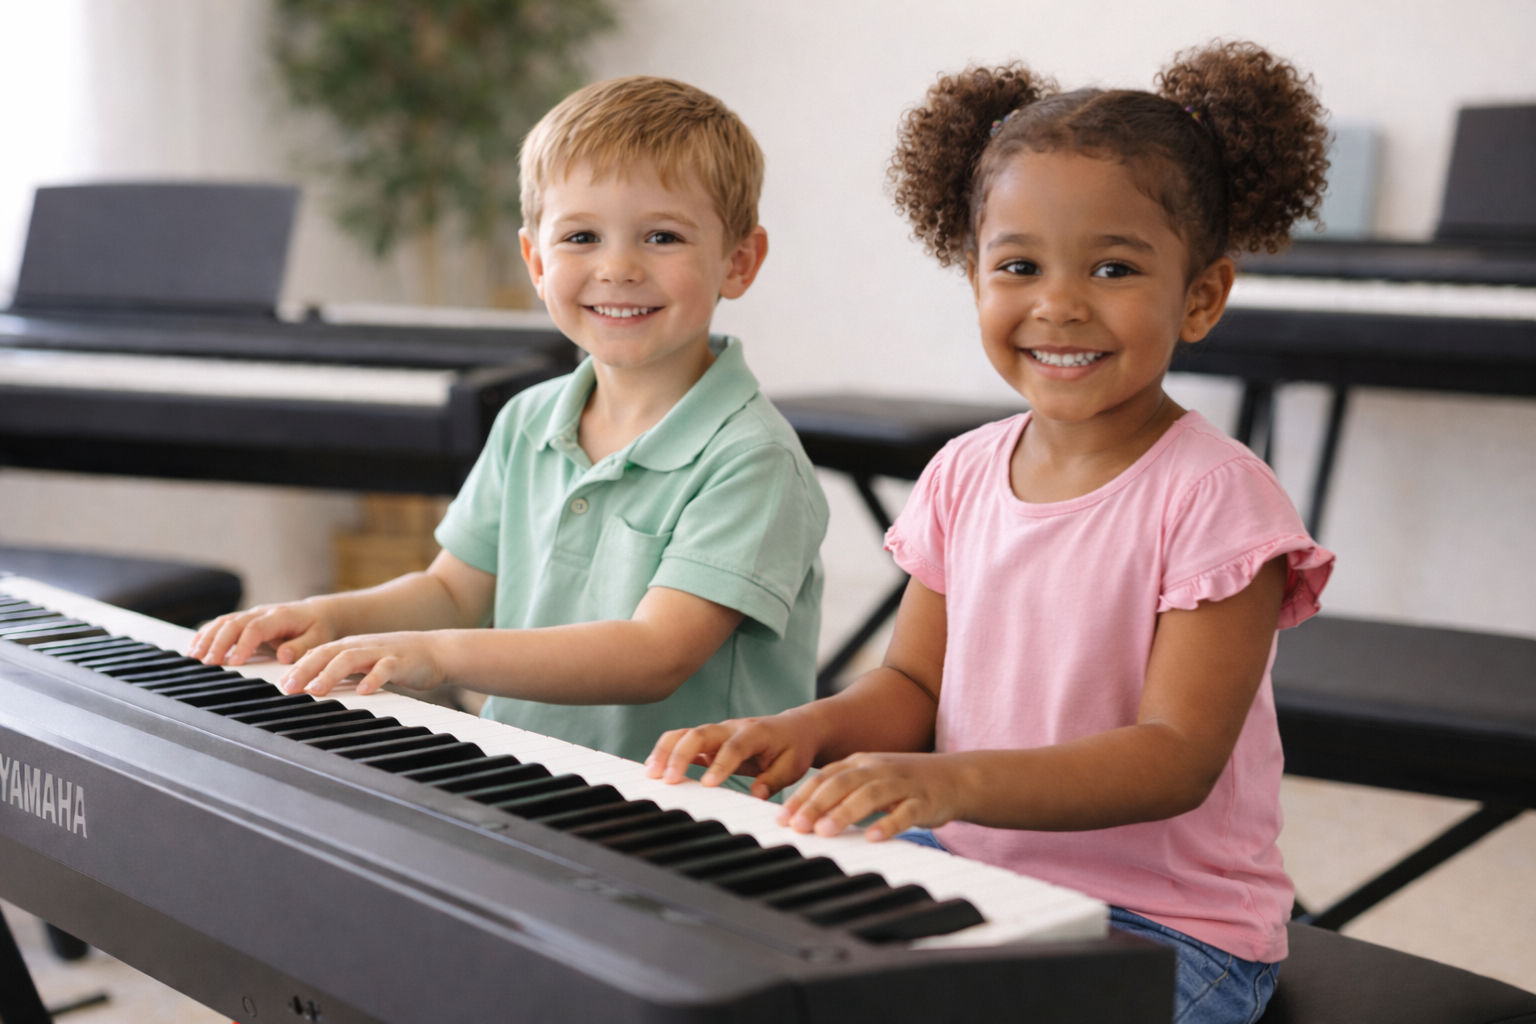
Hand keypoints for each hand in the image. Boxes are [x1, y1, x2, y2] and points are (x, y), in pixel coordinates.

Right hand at [188, 601, 336, 666]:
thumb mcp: (318, 638)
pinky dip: (206, 635)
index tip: (235, 662)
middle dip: (219, 643)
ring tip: (193, 656)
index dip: (243, 644)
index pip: (256, 628)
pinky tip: (194, 648)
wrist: (317, 614)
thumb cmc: (318, 628)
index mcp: (280, 616)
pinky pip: (221, 624)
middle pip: (234, 624)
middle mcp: (262, 613)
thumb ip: (302, 647)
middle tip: (208, 662)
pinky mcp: (244, 621)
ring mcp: (251, 615)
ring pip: (223, 622)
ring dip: (207, 638)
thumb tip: (283, 656)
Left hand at [277, 631, 445, 696]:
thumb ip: (341, 671)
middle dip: (306, 669)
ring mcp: (381, 652)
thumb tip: (311, 686)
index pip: (318, 652)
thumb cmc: (397, 661)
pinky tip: (364, 691)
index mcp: (350, 646)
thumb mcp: (365, 663)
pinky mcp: (401, 662)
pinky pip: (385, 669)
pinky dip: (373, 679)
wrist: (436, 651)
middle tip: (289, 687)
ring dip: (331, 673)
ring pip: (351, 658)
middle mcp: (362, 646)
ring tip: (317, 690)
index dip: (298, 667)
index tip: (282, 684)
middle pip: (328, 653)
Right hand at [645, 712, 819, 799]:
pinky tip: (654, 769)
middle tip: (668, 779)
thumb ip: (775, 780)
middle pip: (700, 734)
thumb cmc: (794, 747)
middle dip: (681, 754)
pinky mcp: (709, 741)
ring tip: (651, 773)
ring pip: (686, 734)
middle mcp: (731, 728)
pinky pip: (683, 742)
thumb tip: (757, 795)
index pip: (734, 746)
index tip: (708, 784)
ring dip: (667, 751)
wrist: (795, 729)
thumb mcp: (793, 766)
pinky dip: (667, 753)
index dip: (720, 764)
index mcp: (755, 732)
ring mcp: (717, 732)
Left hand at [777, 752, 966, 841]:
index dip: (802, 796)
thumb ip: (840, 793)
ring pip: (869, 794)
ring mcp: (902, 783)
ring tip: (825, 831)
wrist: (955, 777)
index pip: (825, 776)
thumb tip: (803, 817)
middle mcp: (878, 768)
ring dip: (845, 812)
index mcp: (861, 762)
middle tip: (797, 826)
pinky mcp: (924, 801)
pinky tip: (874, 837)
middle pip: (842, 783)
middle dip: (816, 804)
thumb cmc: (905, 783)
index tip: (781, 818)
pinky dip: (888, 823)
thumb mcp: (870, 780)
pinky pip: (905, 812)